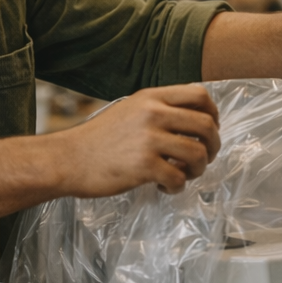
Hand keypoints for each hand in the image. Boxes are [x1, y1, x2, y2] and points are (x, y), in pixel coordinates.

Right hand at [53, 84, 221, 196]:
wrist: (68, 159)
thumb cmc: (99, 139)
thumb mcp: (130, 109)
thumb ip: (158, 109)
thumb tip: (195, 119)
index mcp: (151, 97)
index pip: (199, 95)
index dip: (213, 114)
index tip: (209, 130)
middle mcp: (153, 113)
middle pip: (206, 125)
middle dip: (213, 146)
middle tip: (204, 159)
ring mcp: (149, 139)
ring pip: (198, 154)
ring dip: (199, 169)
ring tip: (183, 174)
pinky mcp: (144, 166)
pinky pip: (179, 178)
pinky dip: (177, 187)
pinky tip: (163, 187)